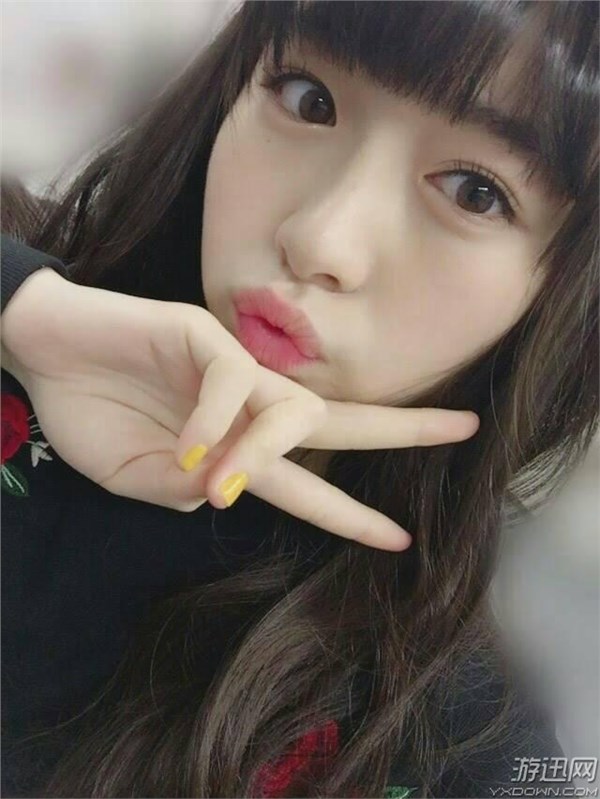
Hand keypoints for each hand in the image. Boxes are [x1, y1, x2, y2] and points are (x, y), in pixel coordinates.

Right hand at [1, 269, 478, 550]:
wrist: (43, 353)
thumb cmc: (89, 411)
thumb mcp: (137, 479)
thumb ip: (185, 490)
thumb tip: (231, 490)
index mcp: (235, 442)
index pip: (308, 479)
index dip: (350, 512)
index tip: (399, 537)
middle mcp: (246, 405)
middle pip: (339, 419)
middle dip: (402, 428)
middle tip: (466, 428)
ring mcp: (228, 368)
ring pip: (290, 407)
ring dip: (266, 454)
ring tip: (220, 484)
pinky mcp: (201, 333)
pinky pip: (230, 381)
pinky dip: (212, 422)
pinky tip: (187, 446)